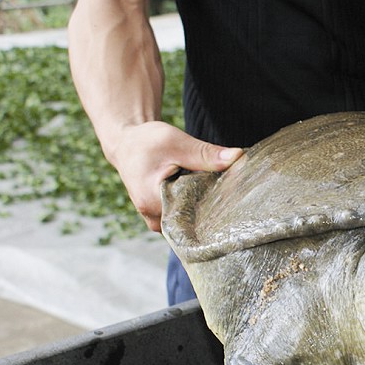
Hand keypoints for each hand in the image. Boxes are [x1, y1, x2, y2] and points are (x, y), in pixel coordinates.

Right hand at [105, 121, 242, 230]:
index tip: (235, 195)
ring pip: (190, 222)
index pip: (194, 213)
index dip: (217, 205)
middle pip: (194, 221)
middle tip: (234, 194)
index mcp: (153, 201)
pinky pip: (185, 220)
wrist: (127, 145)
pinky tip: (208, 197)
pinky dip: (197, 209)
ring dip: (205, 209)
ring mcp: (157, 221)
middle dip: (214, 208)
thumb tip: (237, 157)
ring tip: (220, 194)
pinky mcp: (162, 218)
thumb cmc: (148, 142)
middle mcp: (154, 218)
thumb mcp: (177, 142)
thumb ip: (206, 153)